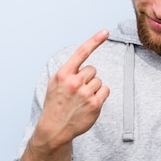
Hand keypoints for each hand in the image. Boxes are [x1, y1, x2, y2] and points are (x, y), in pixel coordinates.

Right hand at [33, 30, 110, 148]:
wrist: (55, 129)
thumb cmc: (56, 104)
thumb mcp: (55, 83)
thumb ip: (68, 71)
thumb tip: (84, 62)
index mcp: (63, 74)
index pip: (81, 53)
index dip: (94, 40)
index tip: (105, 31)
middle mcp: (74, 82)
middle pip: (92, 70)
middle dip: (87, 79)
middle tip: (76, 91)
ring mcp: (85, 94)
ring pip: (99, 81)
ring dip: (93, 88)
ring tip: (81, 100)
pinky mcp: (95, 104)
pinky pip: (105, 91)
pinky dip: (100, 96)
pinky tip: (89, 104)